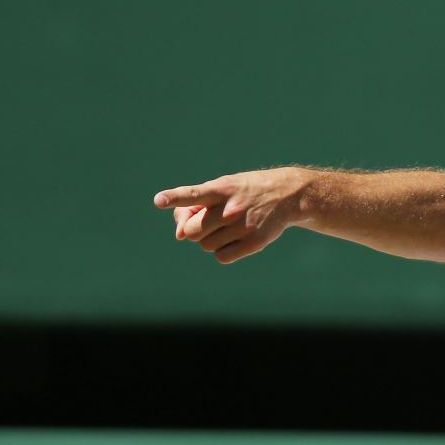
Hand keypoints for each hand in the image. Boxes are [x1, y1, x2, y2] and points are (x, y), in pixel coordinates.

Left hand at [154, 167, 308, 263]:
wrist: (286, 195)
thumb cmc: (244, 191)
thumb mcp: (222, 188)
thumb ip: (195, 205)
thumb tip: (180, 235)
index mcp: (221, 189)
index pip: (194, 194)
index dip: (175, 197)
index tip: (158, 200)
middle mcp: (231, 208)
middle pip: (193, 231)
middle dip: (194, 229)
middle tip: (209, 221)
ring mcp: (244, 226)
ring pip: (205, 245)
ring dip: (209, 239)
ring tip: (227, 227)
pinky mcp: (254, 243)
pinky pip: (221, 257)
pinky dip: (221, 251)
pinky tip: (234, 239)